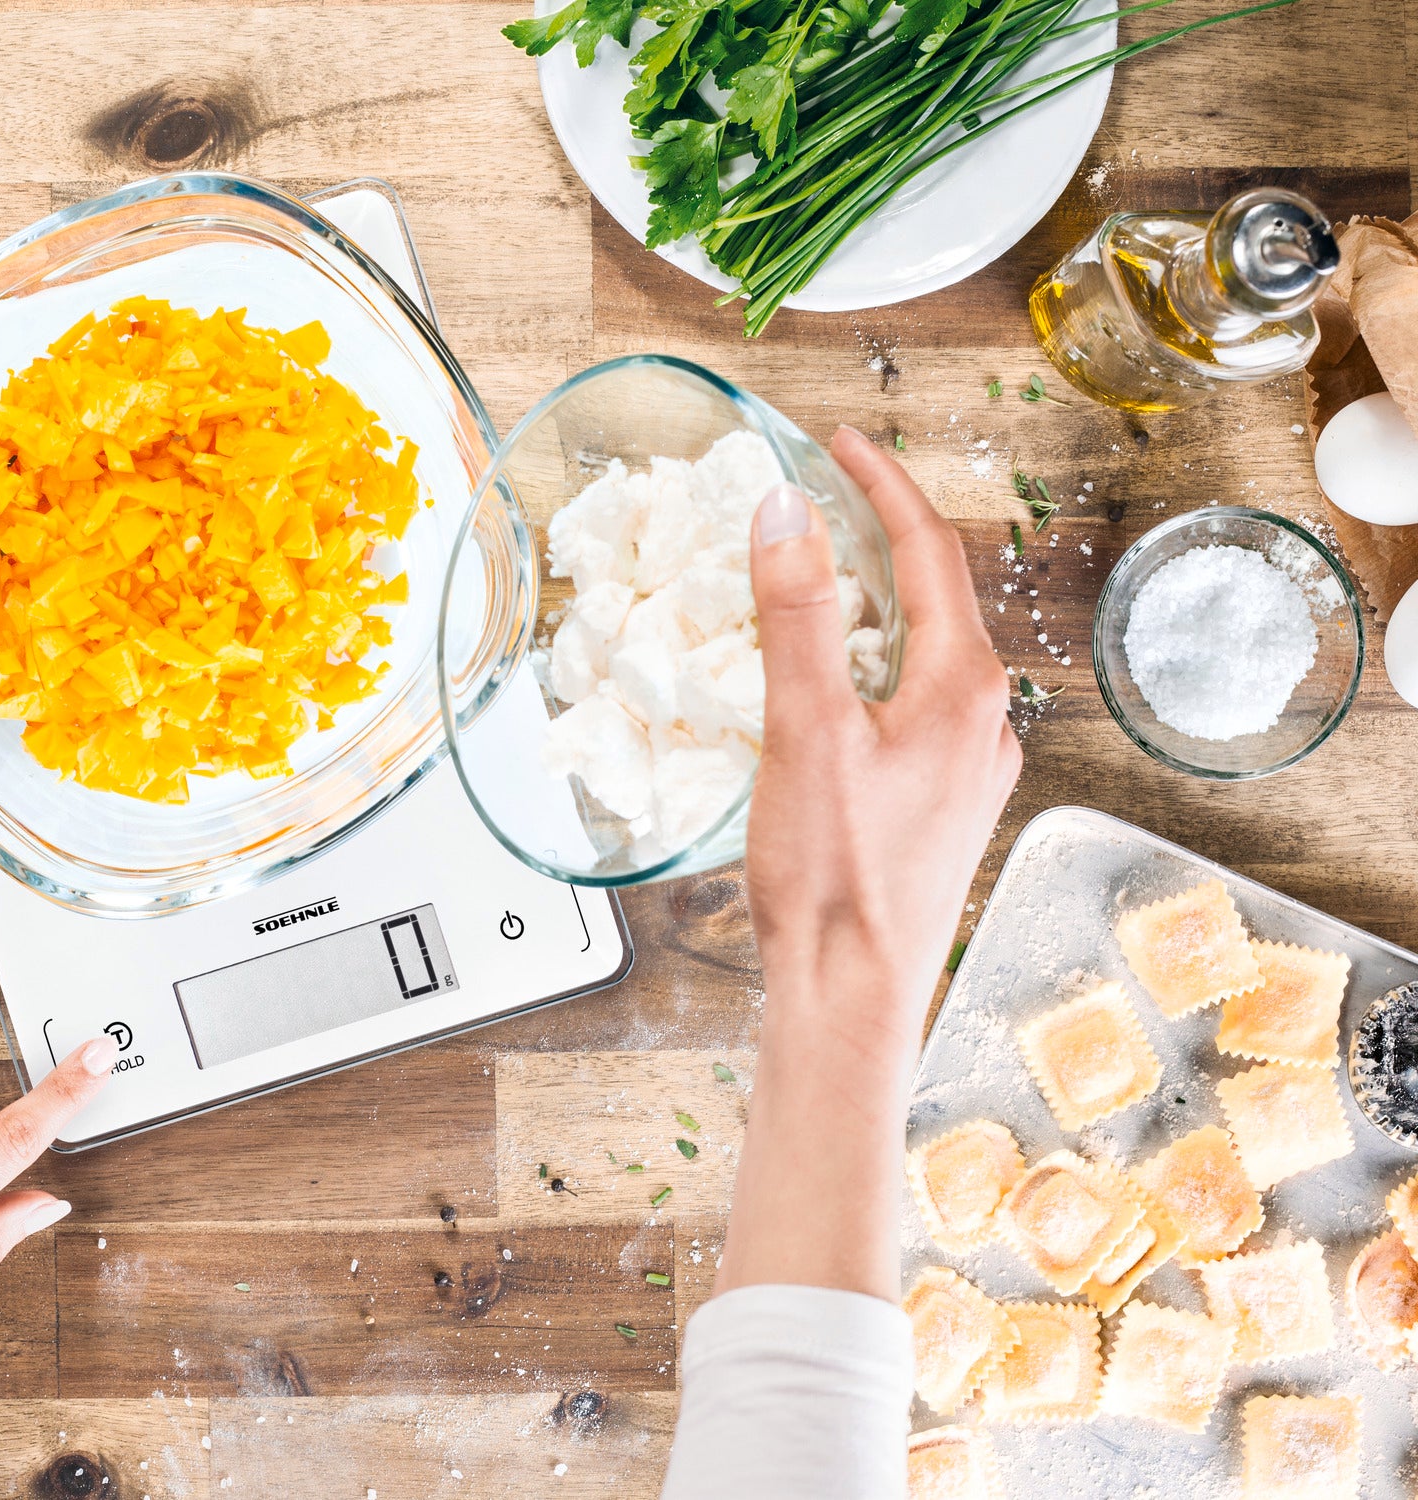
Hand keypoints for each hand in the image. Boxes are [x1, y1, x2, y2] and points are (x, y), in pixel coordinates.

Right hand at [744, 425, 1018, 1063]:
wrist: (853, 994)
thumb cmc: (835, 878)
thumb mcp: (804, 731)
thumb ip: (797, 614)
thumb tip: (786, 511)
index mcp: (962, 689)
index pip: (928, 550)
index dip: (879, 484)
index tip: (837, 440)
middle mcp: (983, 720)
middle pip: (935, 594)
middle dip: (878, 535)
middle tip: (822, 494)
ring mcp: (969, 764)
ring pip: (924, 649)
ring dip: (873, 601)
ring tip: (814, 574)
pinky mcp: (942, 800)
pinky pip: (915, 700)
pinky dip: (872, 661)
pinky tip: (828, 680)